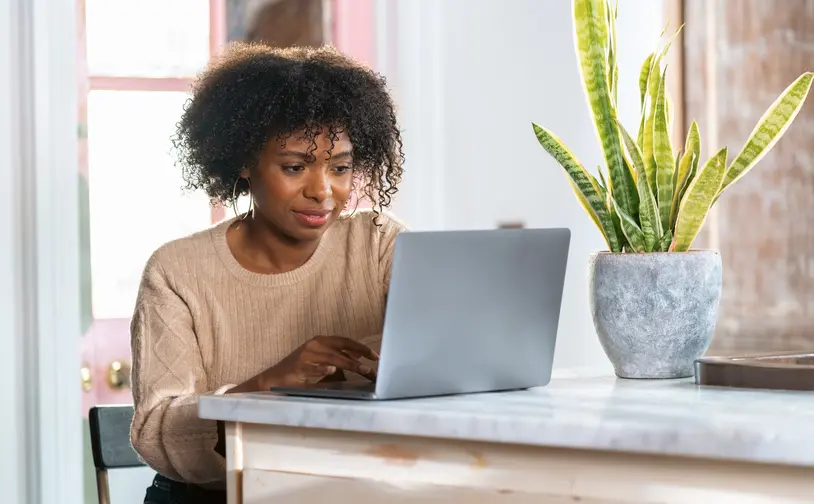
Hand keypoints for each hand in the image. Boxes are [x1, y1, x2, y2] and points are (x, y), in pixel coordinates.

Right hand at [257, 336, 378, 388]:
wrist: (274, 378)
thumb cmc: (300, 370)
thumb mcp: (321, 361)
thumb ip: (338, 359)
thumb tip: (359, 359)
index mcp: (321, 341)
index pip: (345, 341)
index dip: (361, 347)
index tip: (375, 356)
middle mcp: (314, 344)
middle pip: (342, 349)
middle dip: (360, 357)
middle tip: (373, 366)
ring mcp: (306, 355)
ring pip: (332, 358)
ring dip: (349, 364)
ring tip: (363, 370)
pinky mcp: (298, 366)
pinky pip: (313, 368)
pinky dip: (322, 369)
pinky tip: (332, 371)